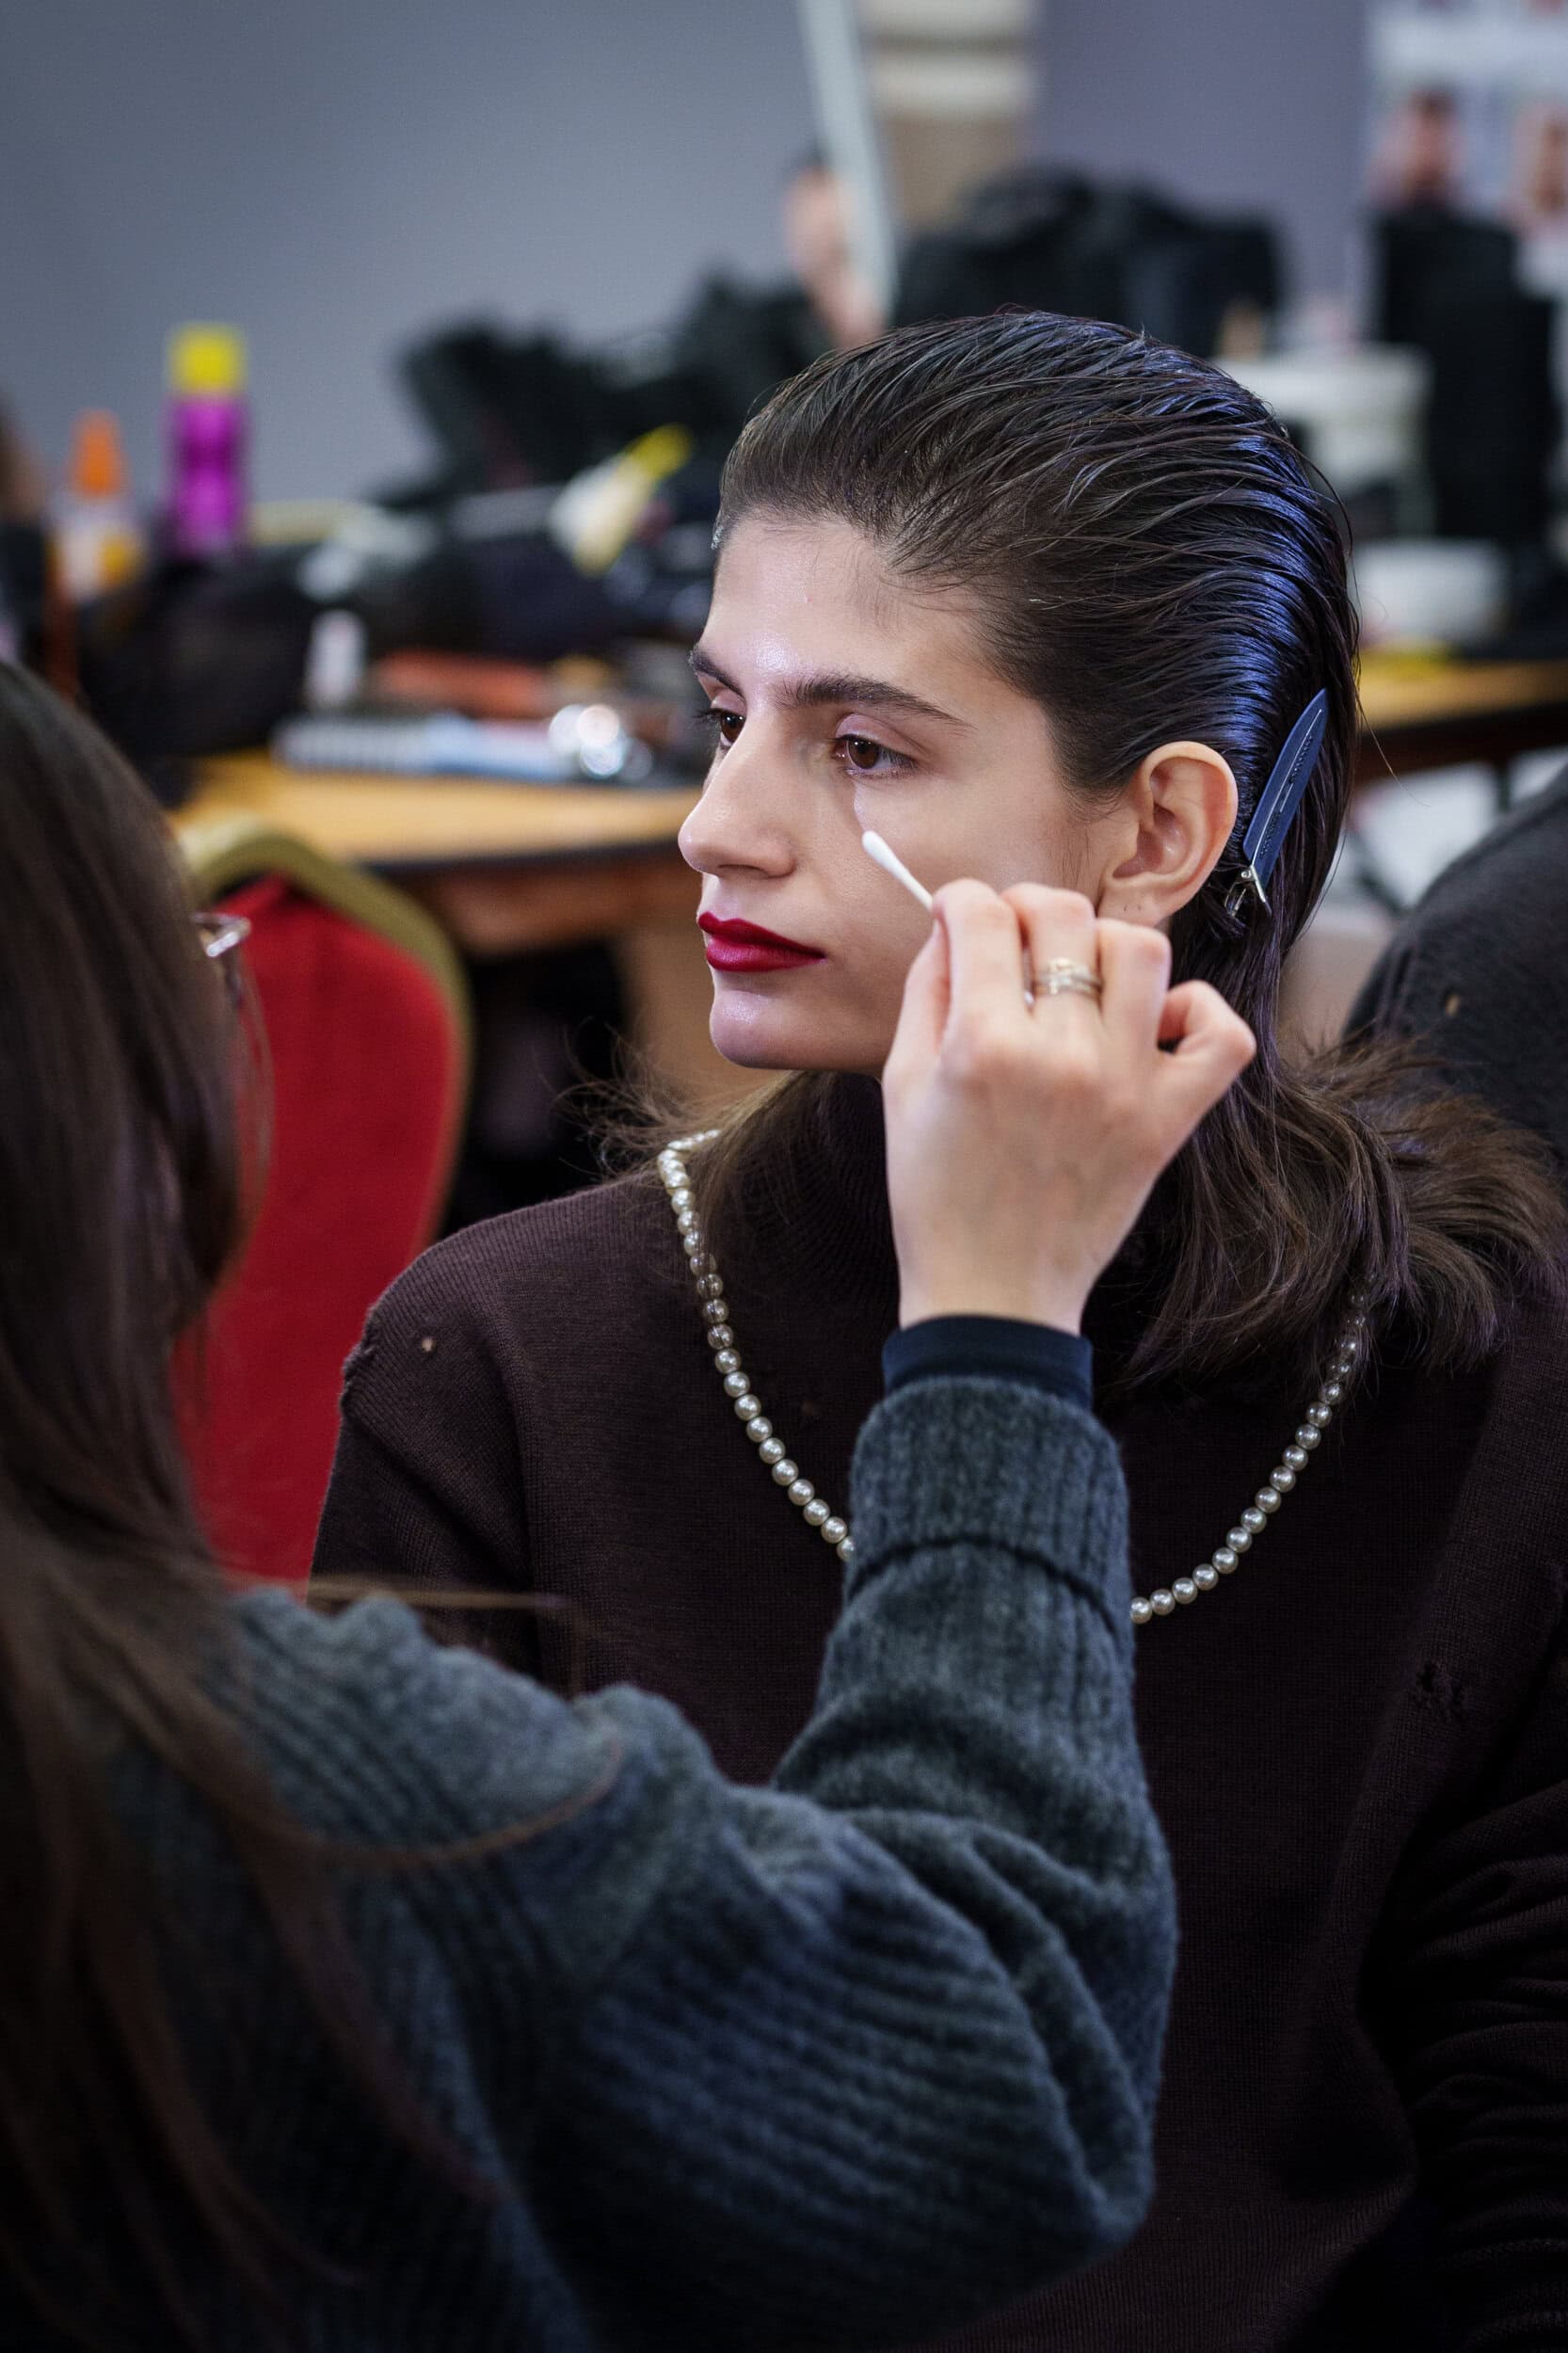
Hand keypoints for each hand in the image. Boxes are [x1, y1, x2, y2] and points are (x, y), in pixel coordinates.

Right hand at [883, 881, 1254, 1332]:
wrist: (992, 1291)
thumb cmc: (935, 1194)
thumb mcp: (902, 1086)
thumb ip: (926, 992)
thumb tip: (953, 924)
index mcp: (982, 1045)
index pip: (982, 915)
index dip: (963, 902)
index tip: (959, 917)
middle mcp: (1061, 1055)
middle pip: (1062, 915)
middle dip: (1027, 909)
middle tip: (1013, 940)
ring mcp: (1125, 1084)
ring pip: (1141, 950)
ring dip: (1104, 945)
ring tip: (1080, 979)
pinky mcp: (1169, 1119)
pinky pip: (1216, 1032)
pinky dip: (1193, 1009)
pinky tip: (1150, 1023)